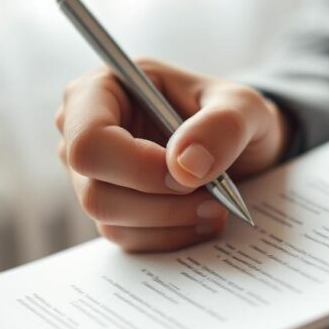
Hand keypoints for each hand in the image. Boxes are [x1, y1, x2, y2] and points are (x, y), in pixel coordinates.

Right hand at [55, 58, 288, 251]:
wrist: (241, 145)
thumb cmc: (233, 114)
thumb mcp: (245, 107)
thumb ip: (222, 126)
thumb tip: (185, 166)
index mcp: (103, 89)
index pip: (89, 141)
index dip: (138, 168)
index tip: (191, 175)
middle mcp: (83, 132)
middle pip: (95, 192)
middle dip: (162, 204)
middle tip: (214, 198)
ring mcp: (91, 175)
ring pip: (111, 221)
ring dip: (171, 222)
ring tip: (216, 206)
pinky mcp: (109, 208)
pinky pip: (127, 239)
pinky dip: (171, 236)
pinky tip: (201, 218)